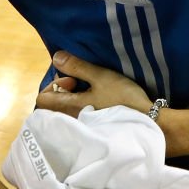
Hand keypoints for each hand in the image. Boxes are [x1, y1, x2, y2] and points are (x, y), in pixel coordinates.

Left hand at [36, 50, 151, 116]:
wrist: (145, 122)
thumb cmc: (122, 99)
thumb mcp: (101, 77)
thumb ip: (77, 67)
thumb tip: (56, 58)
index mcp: (68, 108)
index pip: (43, 98)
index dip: (53, 84)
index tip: (73, 80)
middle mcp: (69, 121)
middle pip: (52, 105)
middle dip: (63, 90)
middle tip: (81, 83)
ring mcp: (80, 127)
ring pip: (64, 111)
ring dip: (72, 98)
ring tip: (90, 90)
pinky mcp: (90, 130)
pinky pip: (75, 117)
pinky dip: (79, 107)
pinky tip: (96, 101)